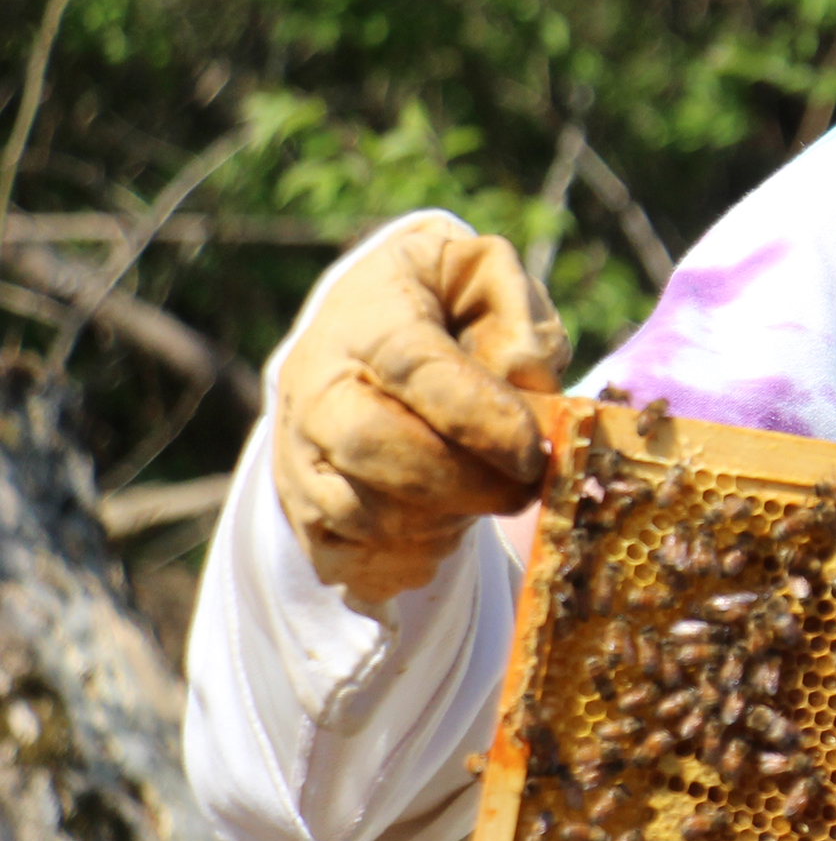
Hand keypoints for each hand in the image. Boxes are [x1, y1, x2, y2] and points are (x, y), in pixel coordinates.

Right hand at [270, 217, 566, 608]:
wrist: (365, 325)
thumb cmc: (443, 303)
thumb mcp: (487, 277)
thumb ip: (519, 316)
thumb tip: (527, 379)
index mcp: (369, 319)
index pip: (416, 370)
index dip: (479, 418)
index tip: (532, 451)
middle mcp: (316, 385)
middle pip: (372, 448)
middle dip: (463, 483)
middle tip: (524, 489)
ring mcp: (297, 449)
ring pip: (359, 512)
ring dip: (440, 524)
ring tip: (486, 501)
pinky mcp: (297, 503)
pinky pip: (340, 557)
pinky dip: (400, 563)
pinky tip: (445, 535)